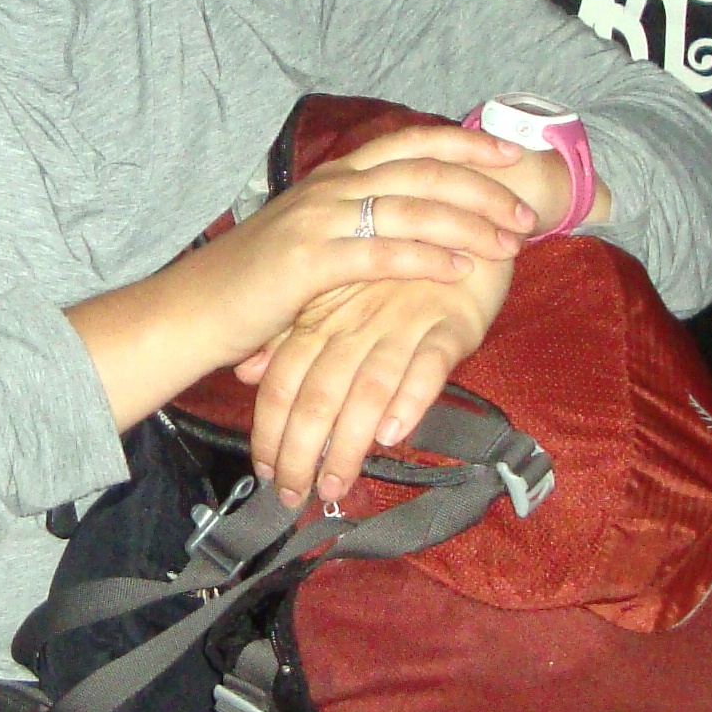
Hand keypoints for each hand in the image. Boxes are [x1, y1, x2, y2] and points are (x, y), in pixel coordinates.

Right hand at [65, 127, 542, 433]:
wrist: (195, 311)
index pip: (412, 143)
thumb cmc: (257, 284)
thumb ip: (357, 222)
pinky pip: (383, 251)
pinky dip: (428, 256)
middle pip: (424, 169)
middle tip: (526, 210)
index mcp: (335, 176)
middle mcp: (330, 187)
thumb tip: (410, 219)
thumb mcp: (312, 238)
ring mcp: (319, 220)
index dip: (466, 143)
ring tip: (508, 241)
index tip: (511, 155)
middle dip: (483, 187)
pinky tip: (461, 268)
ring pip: (412, 207)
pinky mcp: (311, 261)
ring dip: (468, 222)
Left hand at [234, 251, 514, 508]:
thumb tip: (245, 373)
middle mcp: (355, 323)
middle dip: (301, 450)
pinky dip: (410, 400)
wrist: (465, 216)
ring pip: (367, 389)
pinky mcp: (452, 324)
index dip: (272, 429)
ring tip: (337, 483)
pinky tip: (393, 435)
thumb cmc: (396, 266)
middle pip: (319, 393)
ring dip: (349, 442)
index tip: (266, 473)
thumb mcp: (337, 297)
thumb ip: (291, 336)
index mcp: (323, 317)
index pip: (284, 381)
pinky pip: (428, 364)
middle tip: (295, 496)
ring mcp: (403, 323)